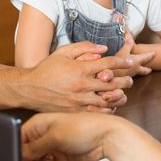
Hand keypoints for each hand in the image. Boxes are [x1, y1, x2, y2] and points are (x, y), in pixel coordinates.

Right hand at [18, 42, 132, 112]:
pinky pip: (97, 112)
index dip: (124, 62)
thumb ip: (84, 47)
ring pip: (108, 100)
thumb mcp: (63, 51)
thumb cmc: (46, 69)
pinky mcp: (75, 111)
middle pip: (113, 83)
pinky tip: (109, 106)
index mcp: (80, 69)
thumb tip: (103, 48)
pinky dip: (107, 109)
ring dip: (118, 96)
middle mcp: (82, 85)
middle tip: (130, 79)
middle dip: (125, 81)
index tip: (131, 61)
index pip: (109, 64)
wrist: (29, 89)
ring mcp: (79, 100)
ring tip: (123, 94)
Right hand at [21, 112, 119, 160]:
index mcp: (37, 126)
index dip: (21, 154)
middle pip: (27, 159)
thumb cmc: (84, 128)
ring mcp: (51, 150)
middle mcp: (42, 138)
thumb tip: (20, 154)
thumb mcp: (54, 137)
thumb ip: (34, 148)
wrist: (107, 138)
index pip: (19, 141)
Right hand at [114, 33, 154, 76]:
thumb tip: (129, 36)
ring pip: (137, 73)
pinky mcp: (122, 79)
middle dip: (147, 69)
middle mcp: (135, 70)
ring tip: (138, 70)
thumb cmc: (116, 63)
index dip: (150, 54)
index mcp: (137, 62)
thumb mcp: (122, 51)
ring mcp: (129, 75)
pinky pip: (129, 76)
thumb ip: (127, 44)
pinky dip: (130, 74)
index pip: (146, 57)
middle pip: (144, 70)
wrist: (108, 76)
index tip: (155, 53)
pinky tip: (126, 74)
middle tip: (150, 69)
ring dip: (139, 72)